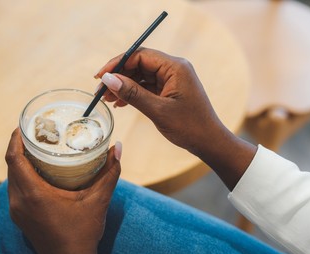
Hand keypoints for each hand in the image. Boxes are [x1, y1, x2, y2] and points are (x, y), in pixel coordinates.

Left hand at [5, 129, 121, 253]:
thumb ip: (109, 172)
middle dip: (19, 146)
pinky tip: (37, 171)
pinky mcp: (19, 216)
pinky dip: (22, 175)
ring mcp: (17, 210)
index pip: (14, 159)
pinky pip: (15, 189)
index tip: (23, 125)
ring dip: (19, 161)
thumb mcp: (99, 200)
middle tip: (34, 132)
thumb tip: (117, 147)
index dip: (15, 139)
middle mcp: (20, 201)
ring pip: (12, 178)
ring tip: (35, 148)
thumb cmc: (83, 232)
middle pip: (11, 166)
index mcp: (34, 194)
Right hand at [96, 48, 218, 156]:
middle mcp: (174, 68)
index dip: (118, 64)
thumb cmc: (189, 126)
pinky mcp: (170, 90)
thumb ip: (132, 93)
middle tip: (101, 91)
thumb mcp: (157, 110)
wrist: (209, 142)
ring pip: (142, 76)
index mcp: (175, 67)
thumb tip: (108, 79)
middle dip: (119, 76)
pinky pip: (148, 86)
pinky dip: (134, 93)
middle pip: (139, 64)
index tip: (100, 76)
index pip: (140, 55)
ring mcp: (172, 79)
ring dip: (124, 86)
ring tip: (107, 99)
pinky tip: (120, 103)